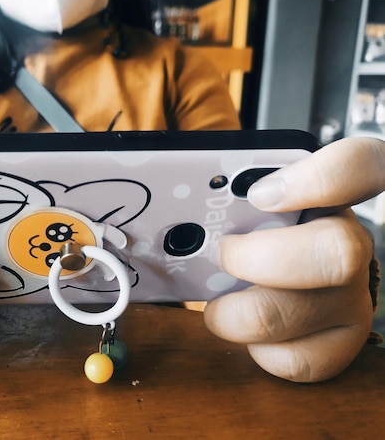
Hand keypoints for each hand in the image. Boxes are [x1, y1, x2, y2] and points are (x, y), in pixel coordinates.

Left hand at [204, 137, 381, 381]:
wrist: (272, 284)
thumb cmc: (249, 238)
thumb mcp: (242, 207)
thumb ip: (223, 194)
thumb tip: (161, 195)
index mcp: (328, 196)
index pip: (362, 165)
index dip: (322, 177)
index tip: (260, 194)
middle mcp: (351, 243)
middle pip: (336, 251)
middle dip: (256, 259)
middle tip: (222, 256)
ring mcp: (352, 297)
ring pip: (294, 312)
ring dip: (235, 313)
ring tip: (218, 303)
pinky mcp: (341, 343)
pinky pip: (296, 359)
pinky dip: (257, 349)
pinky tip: (249, 333)